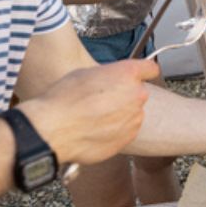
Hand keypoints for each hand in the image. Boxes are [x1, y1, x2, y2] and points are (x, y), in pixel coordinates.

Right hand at [20, 59, 159, 164]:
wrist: (54, 129)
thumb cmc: (64, 100)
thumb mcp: (85, 73)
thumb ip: (108, 75)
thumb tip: (110, 81)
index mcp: (127, 74)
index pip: (150, 68)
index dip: (144, 71)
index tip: (141, 75)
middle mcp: (137, 95)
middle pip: (138, 93)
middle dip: (124, 96)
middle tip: (101, 100)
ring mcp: (134, 118)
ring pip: (132, 113)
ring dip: (120, 115)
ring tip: (94, 117)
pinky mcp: (128, 138)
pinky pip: (126, 131)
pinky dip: (115, 131)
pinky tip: (95, 129)